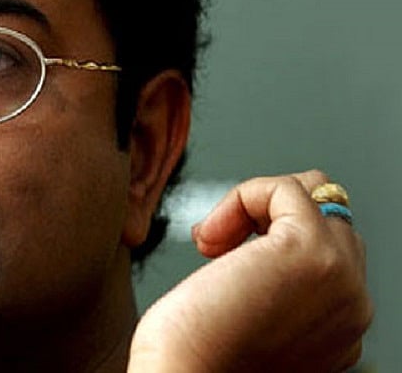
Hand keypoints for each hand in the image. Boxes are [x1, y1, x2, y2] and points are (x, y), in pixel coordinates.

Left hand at [130, 170, 371, 371]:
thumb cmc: (193, 358)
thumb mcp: (248, 319)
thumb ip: (271, 287)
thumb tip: (252, 250)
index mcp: (340, 326)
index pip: (329, 251)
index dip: (267, 241)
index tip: (224, 263)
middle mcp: (351, 305)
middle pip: (328, 217)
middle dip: (267, 216)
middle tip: (216, 248)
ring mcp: (340, 277)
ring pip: (314, 194)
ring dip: (254, 204)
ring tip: (212, 242)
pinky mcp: (312, 252)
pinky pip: (286, 188)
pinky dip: (241, 197)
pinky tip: (210, 238)